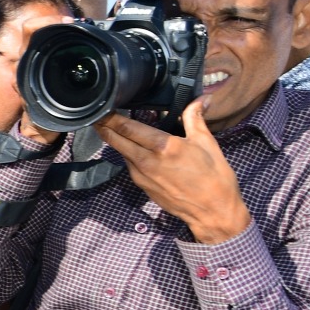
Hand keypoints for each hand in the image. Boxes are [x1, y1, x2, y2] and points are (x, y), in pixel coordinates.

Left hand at [96, 101, 251, 242]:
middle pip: (116, 140)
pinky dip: (127, 154)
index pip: (128, 128)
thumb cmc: (214, 177)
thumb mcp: (206, 143)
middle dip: (104, 127)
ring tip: (110, 127)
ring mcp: (142, 176)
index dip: (111, 118)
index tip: (103, 108)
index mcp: (163, 147)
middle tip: (95, 116)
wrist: (212, 211)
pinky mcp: (142, 186)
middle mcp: (147, 161)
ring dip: (114, 140)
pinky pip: (130, 165)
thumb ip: (195, 118)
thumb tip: (201, 98)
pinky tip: (132, 148)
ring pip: (122, 153)